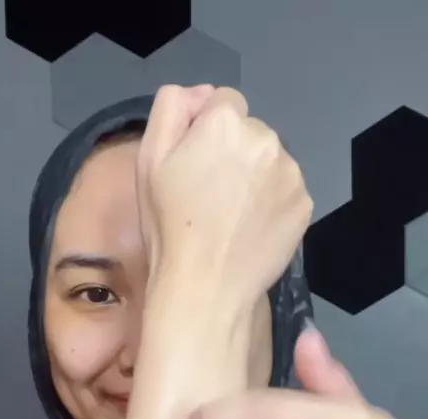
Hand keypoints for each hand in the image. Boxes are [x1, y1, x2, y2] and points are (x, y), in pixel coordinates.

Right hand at [137, 84, 312, 305]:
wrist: (205, 288)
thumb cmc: (169, 226)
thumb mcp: (149, 160)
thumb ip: (171, 108)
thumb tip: (200, 95)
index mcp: (226, 122)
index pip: (223, 102)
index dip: (205, 131)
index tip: (193, 166)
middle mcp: (267, 138)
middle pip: (250, 132)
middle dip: (233, 153)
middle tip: (210, 195)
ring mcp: (291, 173)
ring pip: (271, 161)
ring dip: (255, 177)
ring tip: (231, 216)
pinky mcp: (305, 205)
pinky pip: (286, 191)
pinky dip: (272, 203)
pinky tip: (251, 228)